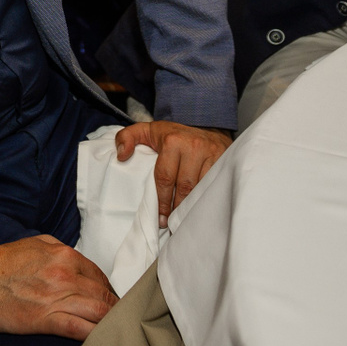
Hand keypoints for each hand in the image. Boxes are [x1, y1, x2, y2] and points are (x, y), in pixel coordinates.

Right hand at [0, 234, 114, 339]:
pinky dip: (95, 336)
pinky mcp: (46, 320)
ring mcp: (58, 298)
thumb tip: (78, 261)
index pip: (100, 277)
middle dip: (115, 310)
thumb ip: (61, 249)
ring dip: (110, 324)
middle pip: (105, 296)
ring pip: (99, 313)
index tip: (109, 303)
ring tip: (114, 334)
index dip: (109, 292)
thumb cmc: (3, 261)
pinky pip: (80, 330)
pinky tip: (101, 342)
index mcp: (66, 256)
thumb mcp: (36, 242)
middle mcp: (67, 276)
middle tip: (118, 321)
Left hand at [115, 121, 230, 225]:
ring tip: (184, 219)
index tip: (160, 217)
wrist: (205, 122)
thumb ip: (127, 137)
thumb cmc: (173, 133)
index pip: (165, 177)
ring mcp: (212, 154)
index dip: (162, 200)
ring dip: (192, 206)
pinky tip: (201, 209)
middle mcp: (193, 147)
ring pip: (201, 188)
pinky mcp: (225, 159)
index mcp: (172, 142)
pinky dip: (207, 198)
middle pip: (184, 186)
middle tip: (171, 223)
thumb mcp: (147, 130)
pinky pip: (215, 184)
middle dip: (177, 208)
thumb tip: (121, 156)